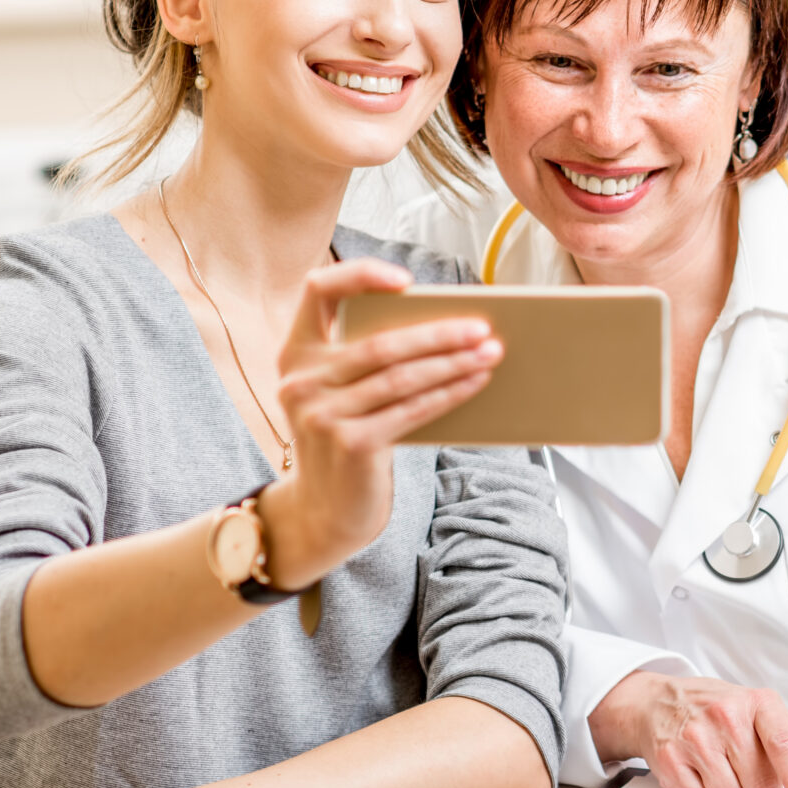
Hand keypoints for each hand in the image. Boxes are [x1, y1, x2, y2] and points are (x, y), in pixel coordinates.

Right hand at [259, 259, 502, 585]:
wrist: (325, 511)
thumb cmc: (346, 439)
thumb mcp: (341, 394)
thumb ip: (366, 360)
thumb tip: (443, 327)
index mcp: (296, 353)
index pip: (318, 290)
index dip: (361, 275)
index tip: (407, 282)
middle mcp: (301, 380)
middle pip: (381, 342)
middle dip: (439, 333)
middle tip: (482, 327)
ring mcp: (322, 414)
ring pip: (403, 376)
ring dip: (454, 363)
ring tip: (491, 353)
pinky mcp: (351, 444)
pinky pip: (413, 410)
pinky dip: (449, 393)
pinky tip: (475, 382)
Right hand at [588, 671, 787, 787]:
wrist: (660, 702)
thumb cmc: (718, 712)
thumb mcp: (765, 723)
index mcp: (760, 703)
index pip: (786, 747)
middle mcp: (726, 716)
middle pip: (761, 786)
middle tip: (750, 777)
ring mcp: (695, 737)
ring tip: (725, 775)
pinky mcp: (669, 759)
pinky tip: (703, 780)